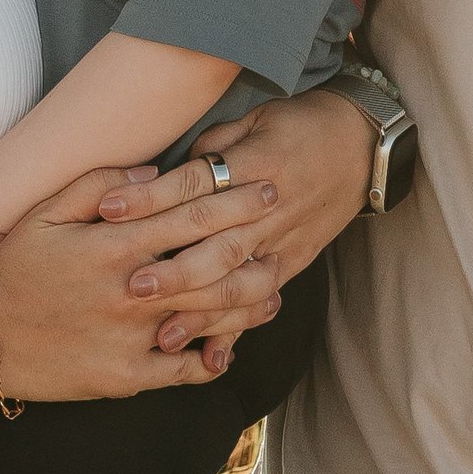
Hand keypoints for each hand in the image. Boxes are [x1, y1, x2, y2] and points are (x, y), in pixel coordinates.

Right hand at [0, 166, 285, 401]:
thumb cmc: (15, 266)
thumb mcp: (46, 210)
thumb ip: (99, 181)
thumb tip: (154, 168)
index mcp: (115, 243)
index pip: (190, 215)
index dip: (233, 199)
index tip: (264, 186)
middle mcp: (131, 289)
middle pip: (212, 265)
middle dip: (255, 244)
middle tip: (286, 230)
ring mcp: (131, 337)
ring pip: (207, 317)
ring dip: (247, 303)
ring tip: (273, 291)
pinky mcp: (125, 377)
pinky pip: (181, 371)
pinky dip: (210, 360)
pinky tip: (227, 350)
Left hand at [97, 89, 374, 361]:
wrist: (364, 145)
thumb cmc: (300, 123)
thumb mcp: (254, 117)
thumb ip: (212, 145)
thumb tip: (168, 171)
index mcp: (255, 164)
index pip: (196, 184)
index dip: (150, 197)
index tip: (109, 209)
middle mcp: (269, 209)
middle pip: (218, 244)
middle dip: (175, 270)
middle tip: (132, 286)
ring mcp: (283, 242)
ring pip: (240, 283)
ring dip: (202, 312)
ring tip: (163, 335)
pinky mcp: (294, 264)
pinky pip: (263, 301)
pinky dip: (238, 330)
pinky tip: (212, 356)